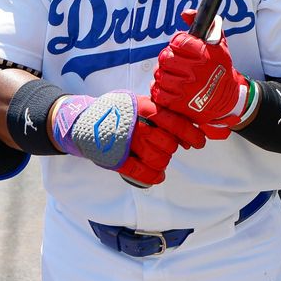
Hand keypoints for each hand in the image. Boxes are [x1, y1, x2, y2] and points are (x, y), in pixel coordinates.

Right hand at [51, 91, 204, 185]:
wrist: (81, 122)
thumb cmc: (115, 112)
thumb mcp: (135, 103)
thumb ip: (158, 114)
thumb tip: (185, 134)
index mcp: (142, 107)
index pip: (173, 120)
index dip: (190, 133)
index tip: (199, 142)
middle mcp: (135, 124)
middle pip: (168, 143)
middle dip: (171, 148)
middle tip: (166, 147)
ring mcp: (125, 143)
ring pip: (158, 159)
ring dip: (162, 162)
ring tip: (158, 159)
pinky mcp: (116, 159)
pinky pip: (141, 173)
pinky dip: (152, 177)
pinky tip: (156, 176)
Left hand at [151, 10, 260, 135]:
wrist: (227, 100)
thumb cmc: (220, 69)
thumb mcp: (218, 44)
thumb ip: (204, 24)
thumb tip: (186, 13)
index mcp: (205, 55)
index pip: (178, 41)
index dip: (177, 42)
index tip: (181, 47)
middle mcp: (195, 72)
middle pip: (165, 57)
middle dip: (169, 57)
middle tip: (176, 61)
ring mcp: (186, 89)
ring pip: (160, 74)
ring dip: (164, 74)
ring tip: (174, 75)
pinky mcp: (178, 104)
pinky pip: (158, 92)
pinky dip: (160, 89)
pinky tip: (170, 87)